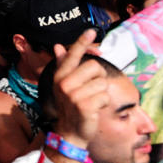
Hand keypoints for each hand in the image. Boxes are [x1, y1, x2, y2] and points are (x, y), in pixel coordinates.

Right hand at [51, 29, 103, 147]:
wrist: (70, 132)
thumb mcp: (65, 85)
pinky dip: (104, 104)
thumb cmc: (71, 106)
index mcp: (60, 75)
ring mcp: (73, 94)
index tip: (91, 31)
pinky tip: (94, 109)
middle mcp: (64, 82)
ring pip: (102, 83)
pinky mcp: (85, 105)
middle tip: (91, 90)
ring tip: (91, 101)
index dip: (82, 41)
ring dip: (101, 93)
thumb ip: (64, 65)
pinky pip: (105, 96)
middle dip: (99, 78)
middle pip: (95, 67)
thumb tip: (57, 46)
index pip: (73, 54)